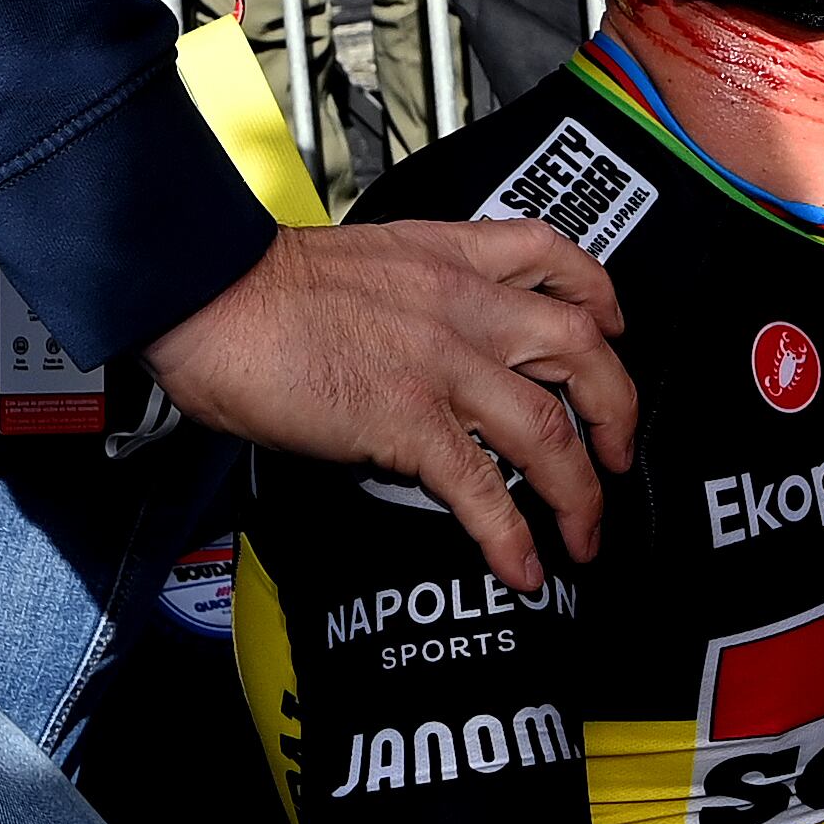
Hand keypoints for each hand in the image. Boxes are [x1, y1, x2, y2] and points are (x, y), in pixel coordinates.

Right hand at [142, 219, 637, 592]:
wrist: (206, 295)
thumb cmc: (258, 285)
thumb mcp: (362, 264)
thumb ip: (411, 294)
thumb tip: (421, 343)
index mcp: (448, 258)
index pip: (551, 256)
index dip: (600, 296)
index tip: (613, 327)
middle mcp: (461, 306)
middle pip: (582, 349)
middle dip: (617, 410)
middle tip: (617, 452)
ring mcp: (442, 365)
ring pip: (549, 429)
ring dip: (580, 493)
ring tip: (584, 534)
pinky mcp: (408, 421)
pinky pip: (482, 488)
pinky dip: (512, 536)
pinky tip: (522, 567)